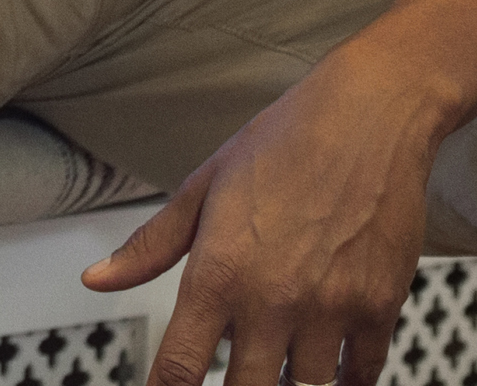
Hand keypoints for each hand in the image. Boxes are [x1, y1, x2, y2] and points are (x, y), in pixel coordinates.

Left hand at [85, 47, 448, 385]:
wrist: (368, 118)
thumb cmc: (280, 145)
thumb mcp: (201, 188)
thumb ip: (149, 246)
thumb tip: (96, 280)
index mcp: (219, 272)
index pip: (181, 367)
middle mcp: (273, 300)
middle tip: (231, 370)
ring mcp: (331, 309)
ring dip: (287, 380)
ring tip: (278, 359)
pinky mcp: (380, 308)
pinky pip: (361, 376)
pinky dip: (344, 379)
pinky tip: (329, 365)